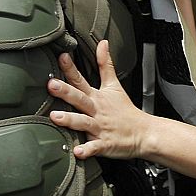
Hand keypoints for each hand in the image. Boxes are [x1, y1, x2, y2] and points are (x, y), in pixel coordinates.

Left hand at [48, 42, 154, 159]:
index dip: (71, 68)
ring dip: (70, 120)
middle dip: (65, 91)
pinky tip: (77, 151)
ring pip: (83, 122)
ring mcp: (100, 128)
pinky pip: (94, 147)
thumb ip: (105, 65)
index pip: (81, 79)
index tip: (62, 57)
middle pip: (79, 98)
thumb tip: (103, 44)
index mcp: (97, 97)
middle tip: (51, 84)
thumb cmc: (126, 111)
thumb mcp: (115, 85)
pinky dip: (86, 150)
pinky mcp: (104, 144)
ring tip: (56, 117)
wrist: (144, 133)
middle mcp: (96, 111)